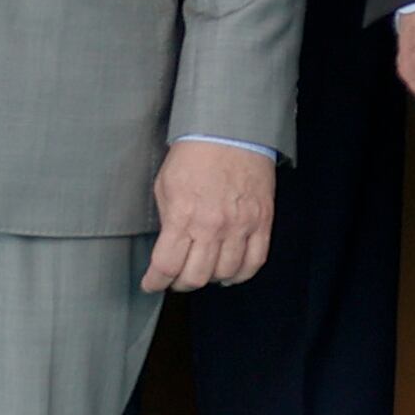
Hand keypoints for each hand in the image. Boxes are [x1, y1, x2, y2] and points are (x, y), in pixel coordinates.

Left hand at [143, 141, 277, 291]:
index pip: (166, 267)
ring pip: (225, 273)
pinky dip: (241, 274)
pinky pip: (255, 260)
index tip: (151, 283)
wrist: (232, 131)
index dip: (154, 282)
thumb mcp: (165, 187)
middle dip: (180, 283)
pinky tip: (230, 272)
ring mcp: (241, 225)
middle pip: (195, 277)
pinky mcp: (263, 221)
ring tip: (204, 271)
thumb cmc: (194, 156)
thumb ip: (168, 221)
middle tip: (176, 278)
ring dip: (210, 278)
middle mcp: (213, 226)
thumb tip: (169, 247)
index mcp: (184, 217)